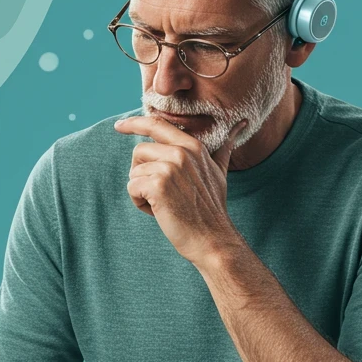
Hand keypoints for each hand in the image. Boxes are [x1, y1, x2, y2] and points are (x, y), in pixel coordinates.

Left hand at [113, 115, 247, 266]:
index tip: (119, 126)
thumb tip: (241, 123)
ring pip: (134, 172)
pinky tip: (158, 211)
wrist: (212, 239)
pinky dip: (139, 202)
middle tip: (160, 193)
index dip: (134, 123)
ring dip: (142, 191)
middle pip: (139, 151)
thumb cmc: (212, 209)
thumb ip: (224, 147)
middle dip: (141, 173)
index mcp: (192, 146)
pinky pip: (132, 187)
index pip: (156, 124)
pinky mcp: (158, 185)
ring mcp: (170, 168)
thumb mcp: (220, 171)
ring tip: (164, 204)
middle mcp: (181, 152)